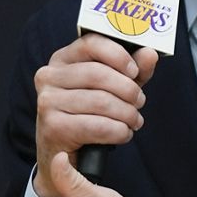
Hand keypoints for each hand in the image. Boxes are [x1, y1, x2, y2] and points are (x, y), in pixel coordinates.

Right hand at [32, 33, 157, 196]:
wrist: (61, 153)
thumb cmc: (88, 113)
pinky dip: (118, 131)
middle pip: (98, 74)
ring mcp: (47, 101)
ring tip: (135, 120)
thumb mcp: (112, 88)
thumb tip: (150, 54)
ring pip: (100, 101)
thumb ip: (132, 70)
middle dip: (128, 89)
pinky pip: (96, 126)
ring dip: (127, 113)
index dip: (118, 55)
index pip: (91, 43)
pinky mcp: (52, 127)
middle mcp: (48, 76)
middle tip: (140, 102)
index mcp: (61, 59)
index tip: (134, 72)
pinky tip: (123, 133)